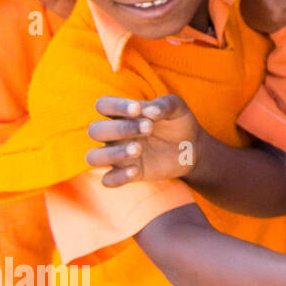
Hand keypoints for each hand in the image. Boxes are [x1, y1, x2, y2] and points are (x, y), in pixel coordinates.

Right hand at [85, 95, 203, 186]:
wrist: (191, 148)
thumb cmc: (178, 123)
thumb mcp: (177, 108)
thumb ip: (164, 105)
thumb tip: (150, 111)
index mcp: (122, 114)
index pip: (104, 105)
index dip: (115, 106)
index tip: (138, 109)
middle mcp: (114, 134)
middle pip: (95, 130)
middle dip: (120, 129)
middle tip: (148, 128)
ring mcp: (118, 155)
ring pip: (94, 157)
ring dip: (112, 153)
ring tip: (138, 149)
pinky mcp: (127, 174)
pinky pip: (108, 180)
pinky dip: (118, 177)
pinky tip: (136, 170)